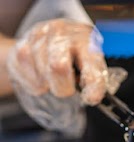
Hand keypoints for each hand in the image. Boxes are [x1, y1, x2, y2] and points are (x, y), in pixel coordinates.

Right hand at [6, 19, 126, 134]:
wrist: (48, 41)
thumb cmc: (76, 58)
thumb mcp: (92, 65)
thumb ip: (95, 80)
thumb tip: (93, 98)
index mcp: (88, 41)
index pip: (91, 64)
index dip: (93, 84)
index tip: (91, 98)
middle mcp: (63, 33)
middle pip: (58, 67)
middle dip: (64, 87)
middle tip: (67, 88)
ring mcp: (40, 37)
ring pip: (42, 74)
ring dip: (49, 85)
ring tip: (54, 78)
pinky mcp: (22, 45)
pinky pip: (27, 75)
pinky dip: (35, 83)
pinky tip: (41, 76)